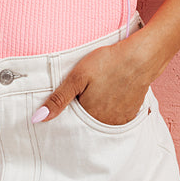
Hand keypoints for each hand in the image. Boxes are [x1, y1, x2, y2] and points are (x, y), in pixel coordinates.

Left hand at [31, 36, 160, 125]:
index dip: (67, 111)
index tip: (68, 100)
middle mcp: (105, 122)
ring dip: (97, 110)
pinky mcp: (131, 112)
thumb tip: (38, 119)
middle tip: (86, 91)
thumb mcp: (77, 77)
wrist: (141, 57)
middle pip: (87, 121)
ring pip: (101, 119)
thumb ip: (58, 99)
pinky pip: (116, 116)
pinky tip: (111, 94)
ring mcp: (120, 119)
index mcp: (89, 116)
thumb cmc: (107, 63)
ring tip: (99, 91)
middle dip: (82, 111)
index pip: (71, 122)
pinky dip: (111, 108)